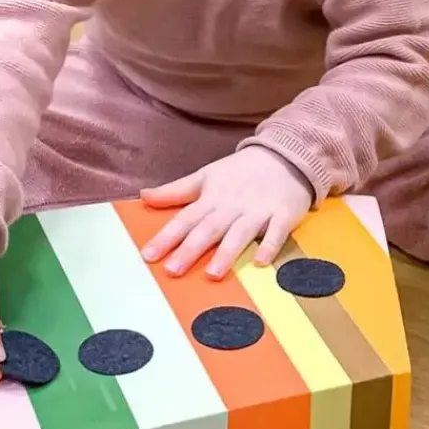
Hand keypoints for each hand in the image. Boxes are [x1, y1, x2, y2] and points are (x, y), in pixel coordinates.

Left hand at [140, 146, 312, 278]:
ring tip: (213, 274)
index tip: (149, 255)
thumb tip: (144, 195)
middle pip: (209, 229)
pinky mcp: (283, 214)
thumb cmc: (240, 171)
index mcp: (212, 197)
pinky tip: (262, 262)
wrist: (284, 154)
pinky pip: (276, 232)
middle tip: (173, 270)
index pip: (185, 219)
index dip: (167, 237)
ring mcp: (258, 210)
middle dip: (190, 250)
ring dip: (227, 253)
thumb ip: (175, 191)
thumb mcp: (205, 176)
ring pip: (240, 233)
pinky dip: (270, 246)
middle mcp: (232, 206)